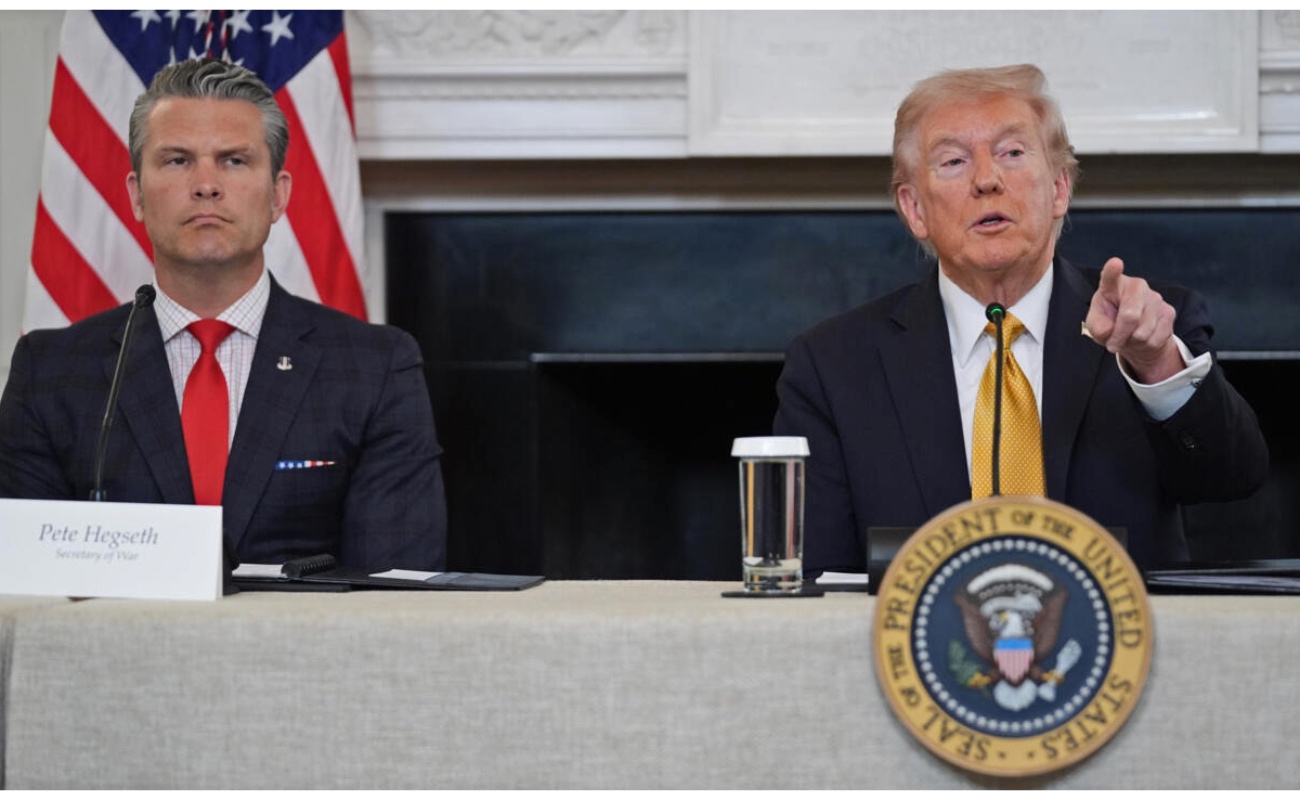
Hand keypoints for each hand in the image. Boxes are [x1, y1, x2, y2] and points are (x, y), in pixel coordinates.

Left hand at [1084, 257, 1183, 382]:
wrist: (1134, 336)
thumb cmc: (1110, 325)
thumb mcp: (1097, 326)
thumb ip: (1098, 327)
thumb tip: (1110, 330)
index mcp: (1113, 285)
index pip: (1111, 276)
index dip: (1113, 271)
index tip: (1115, 263)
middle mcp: (1137, 286)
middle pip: (1130, 316)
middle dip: (1120, 335)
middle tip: (1112, 344)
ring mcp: (1155, 297)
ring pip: (1143, 332)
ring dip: (1132, 342)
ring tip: (1128, 337)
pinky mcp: (1168, 311)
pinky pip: (1155, 339)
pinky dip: (1145, 346)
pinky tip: (1141, 339)